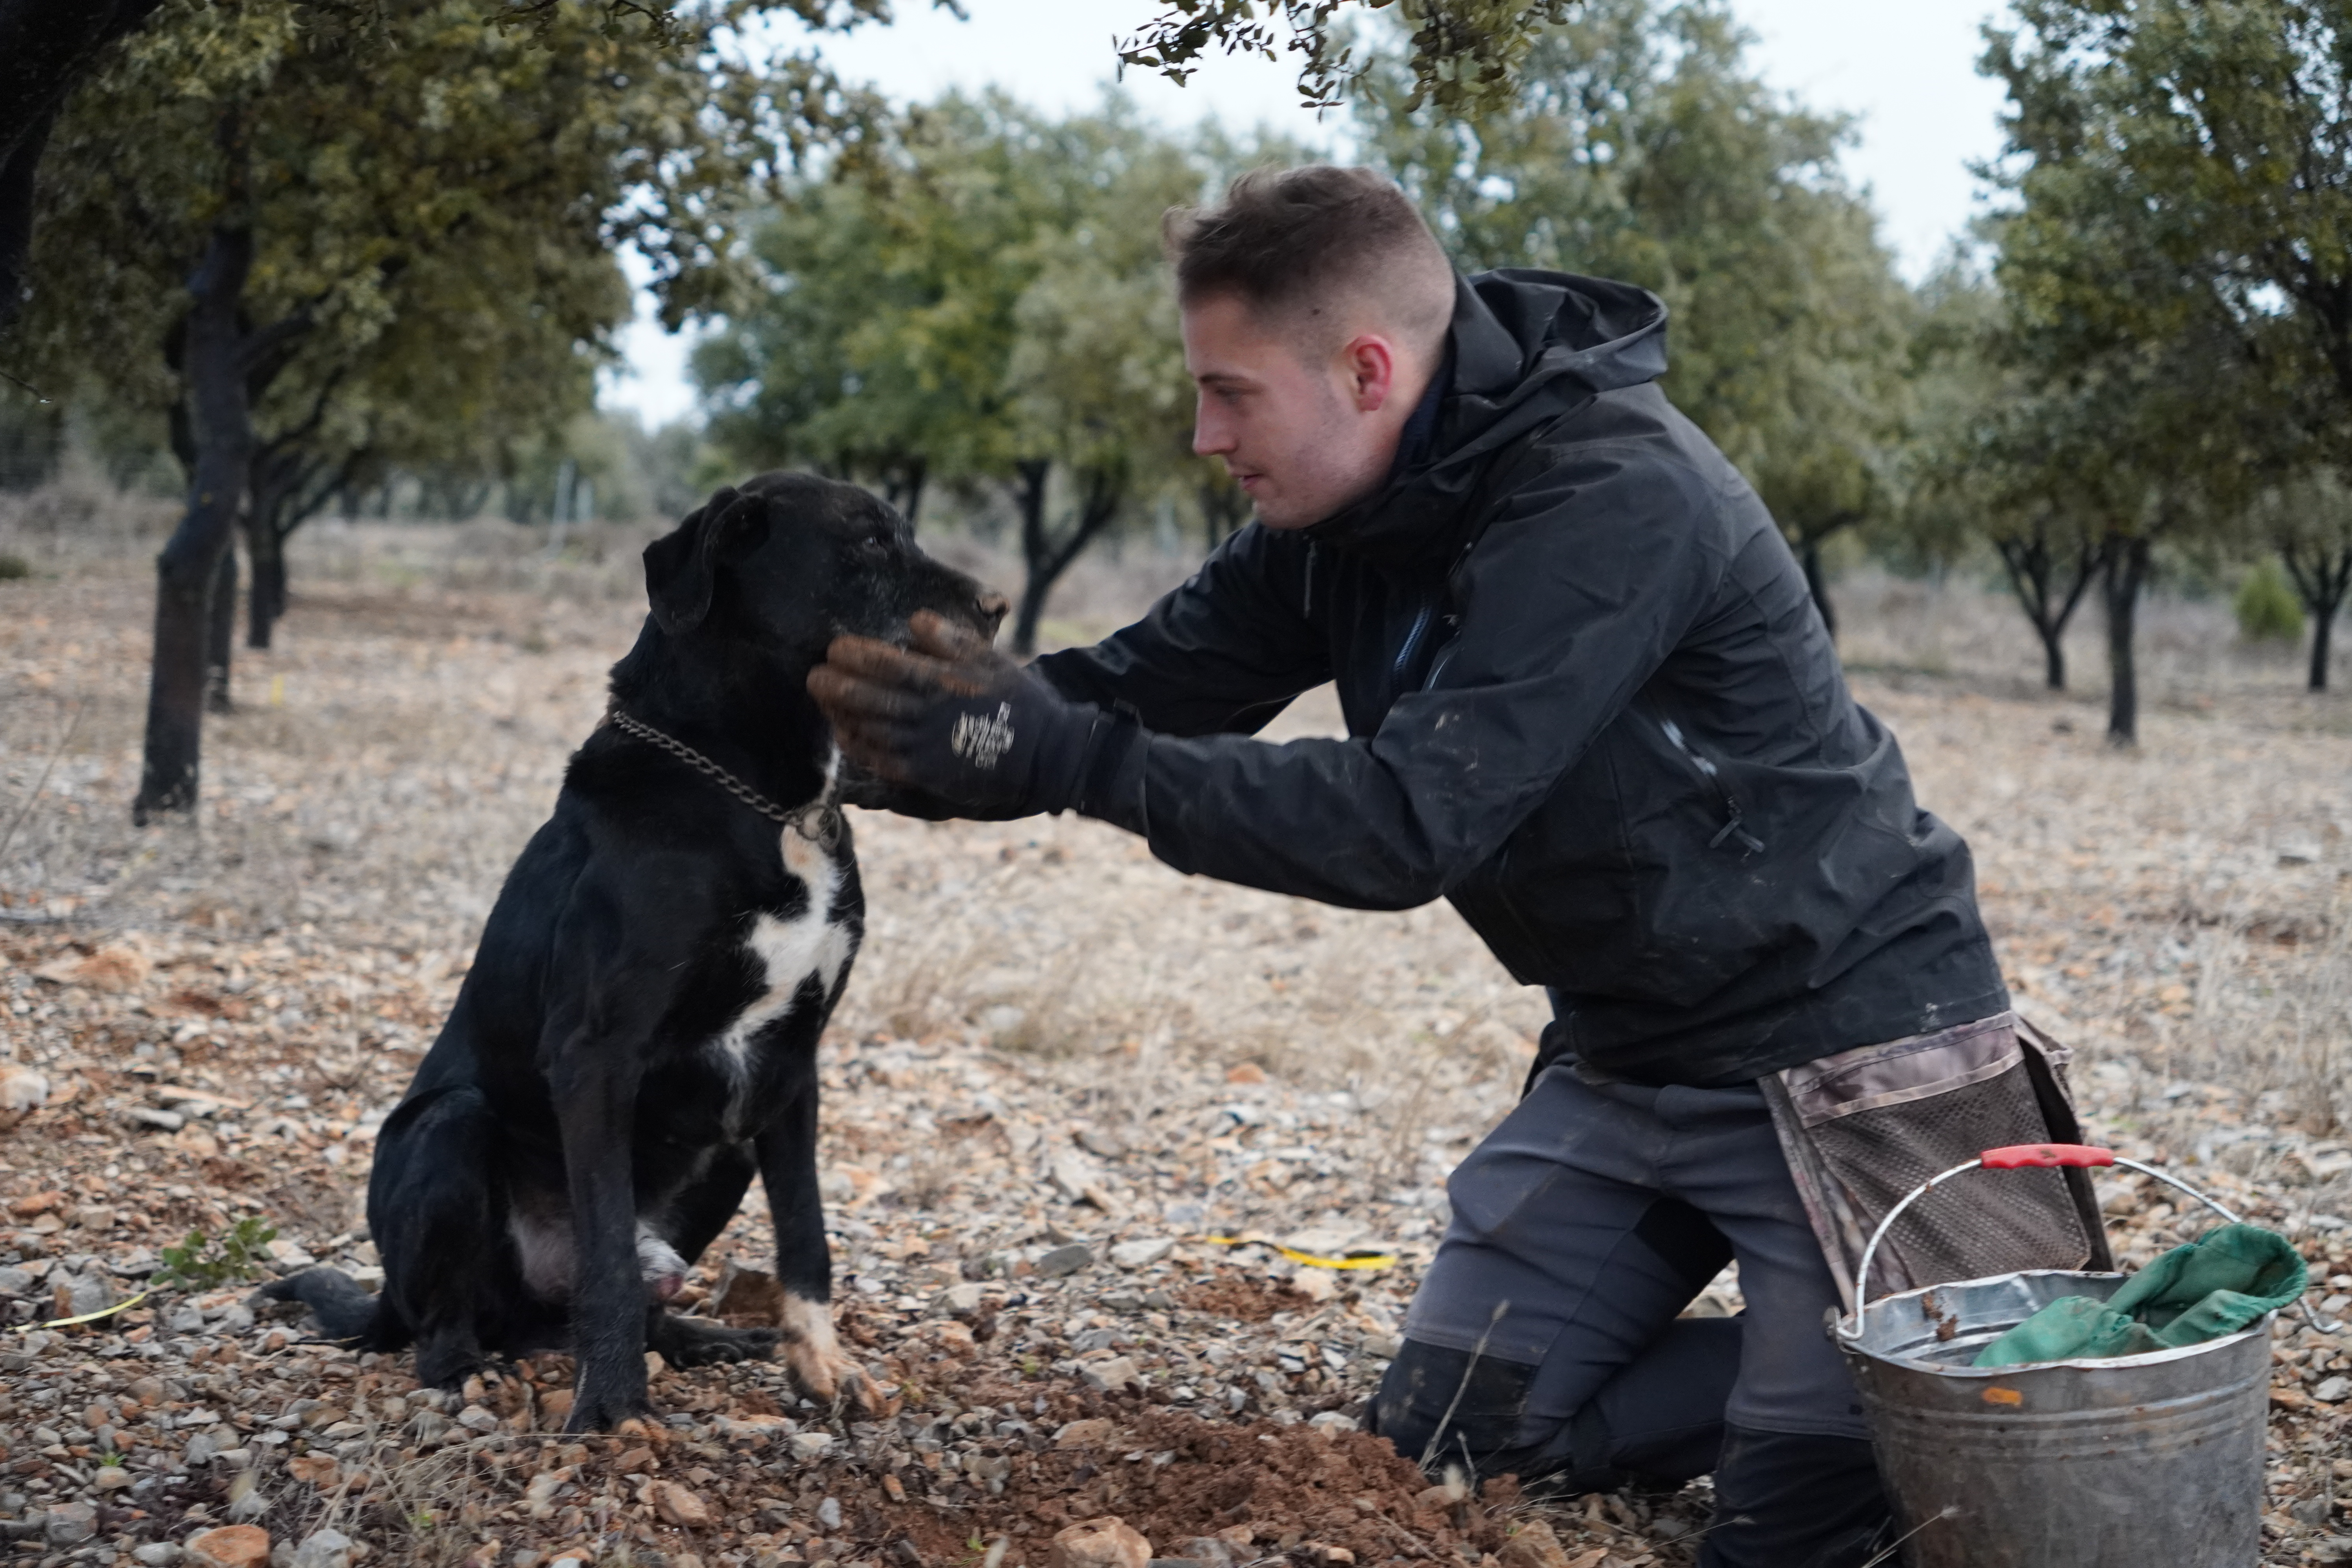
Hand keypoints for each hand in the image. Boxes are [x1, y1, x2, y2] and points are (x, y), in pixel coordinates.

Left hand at [808, 612, 1100, 818]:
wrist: (1043, 754)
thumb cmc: (1016, 700)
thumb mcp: (991, 660)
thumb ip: (951, 640)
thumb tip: (915, 620)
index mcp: (944, 684)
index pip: (888, 665)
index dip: (857, 655)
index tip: (836, 646)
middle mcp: (928, 717)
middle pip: (870, 699)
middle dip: (837, 686)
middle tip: (814, 675)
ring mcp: (924, 749)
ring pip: (870, 729)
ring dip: (842, 714)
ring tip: (824, 700)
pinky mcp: (926, 775)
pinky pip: (882, 761)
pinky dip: (859, 747)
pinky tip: (845, 735)